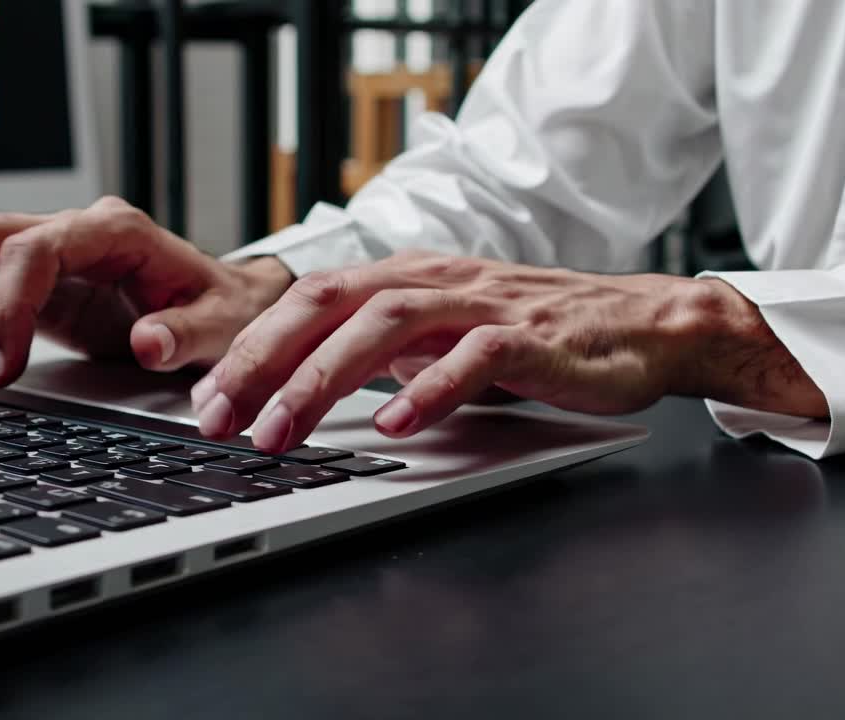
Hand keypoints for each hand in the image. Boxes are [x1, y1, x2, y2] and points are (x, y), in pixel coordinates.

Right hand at [0, 196, 293, 385]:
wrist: (228, 300)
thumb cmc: (225, 308)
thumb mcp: (225, 325)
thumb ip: (189, 334)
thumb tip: (148, 342)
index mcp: (113, 232)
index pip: (37, 248)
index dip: (7, 305)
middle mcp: (70, 233)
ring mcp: (44, 252)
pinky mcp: (30, 280)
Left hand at [192, 250, 827, 452]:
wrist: (642, 324)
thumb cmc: (535, 334)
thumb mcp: (441, 335)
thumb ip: (381, 351)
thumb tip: (304, 384)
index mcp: (405, 278)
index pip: (307, 301)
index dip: (248, 347)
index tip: (202, 399)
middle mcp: (434, 280)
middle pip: (328, 305)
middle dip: (261, 361)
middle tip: (216, 418)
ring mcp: (482, 304)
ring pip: (385, 325)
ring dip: (322, 380)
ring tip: (281, 432)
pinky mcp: (532, 337)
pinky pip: (473, 357)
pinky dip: (428, 389)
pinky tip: (395, 425)